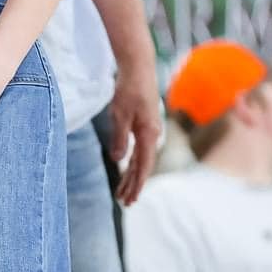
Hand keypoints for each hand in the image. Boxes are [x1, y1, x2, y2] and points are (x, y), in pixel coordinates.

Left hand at [107, 63, 161, 204]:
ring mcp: (149, 131)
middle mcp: (152, 135)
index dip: (137, 184)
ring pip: (140, 159)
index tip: (131, 199)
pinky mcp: (144, 126)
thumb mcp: (120, 114)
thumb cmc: (129, 89)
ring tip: (122, 192)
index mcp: (149, 134)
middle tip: (124, 203)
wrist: (139, 68)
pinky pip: (139, 150)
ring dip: (131, 176)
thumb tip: (118, 159)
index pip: (143, 166)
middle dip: (133, 185)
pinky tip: (126, 172)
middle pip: (142, 166)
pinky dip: (132, 163)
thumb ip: (120, 138)